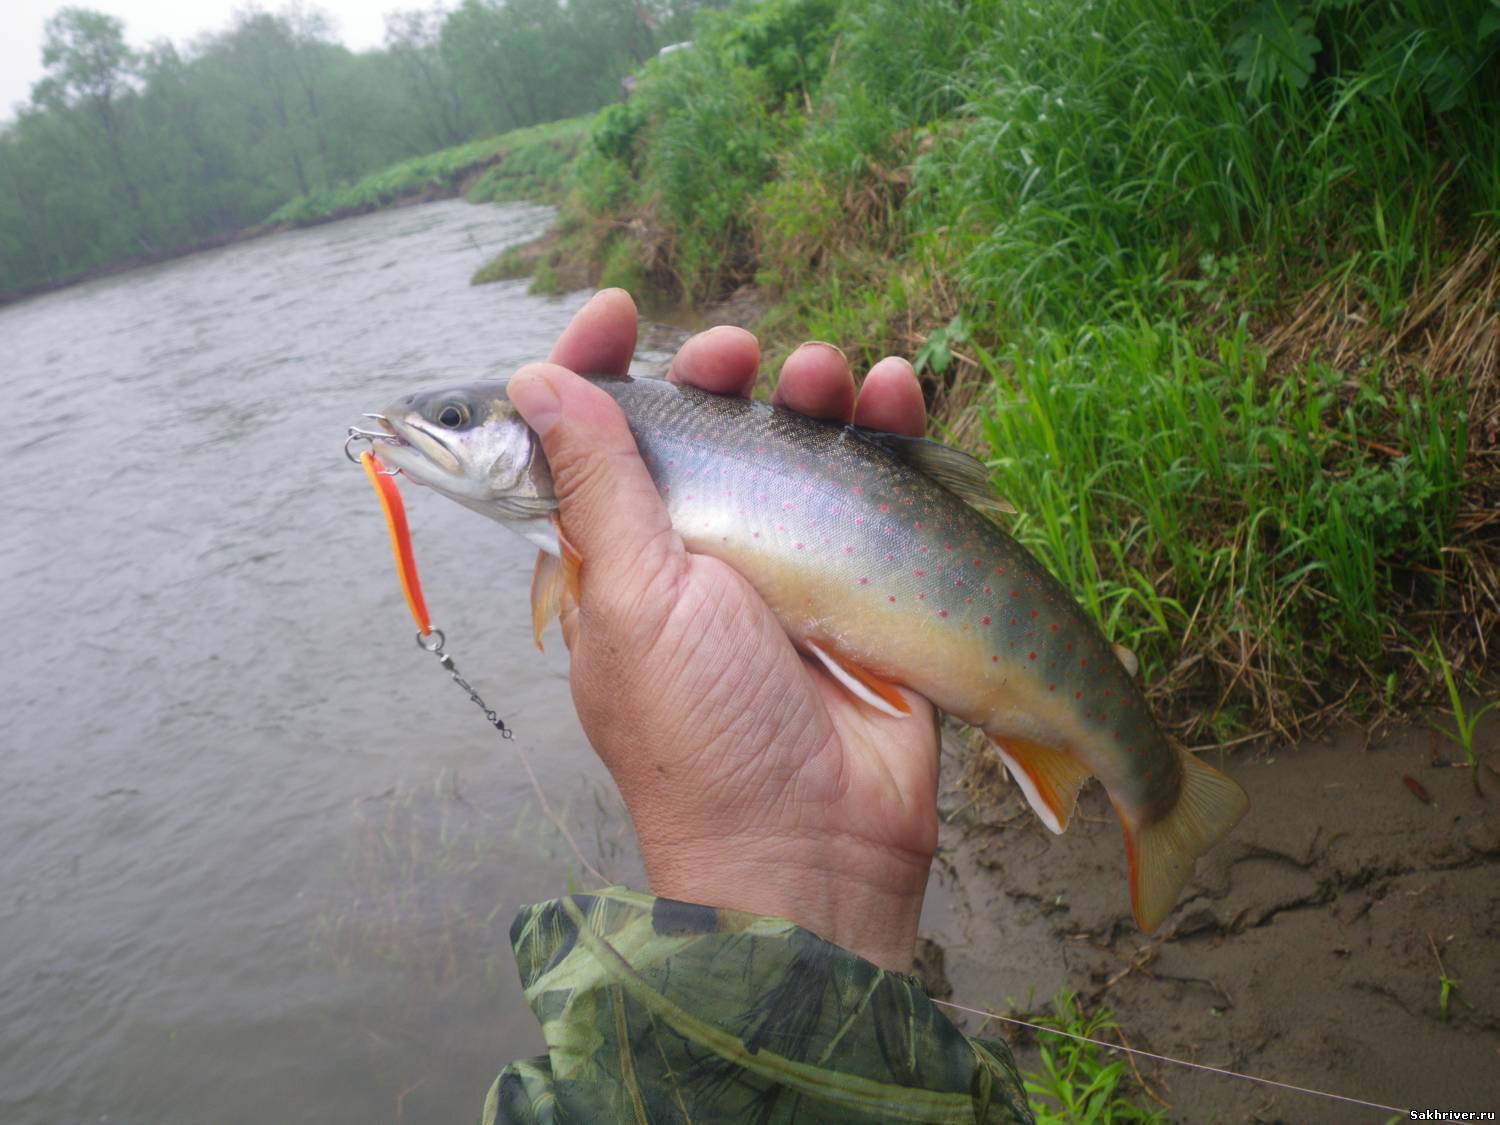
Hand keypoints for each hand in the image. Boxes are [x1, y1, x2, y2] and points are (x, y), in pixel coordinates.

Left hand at [506, 290, 937, 970]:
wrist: (815, 843)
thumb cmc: (701, 729)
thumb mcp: (633, 598)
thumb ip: (596, 483)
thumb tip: (536, 378)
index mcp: (618, 556)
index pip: (591, 442)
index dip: (592, 369)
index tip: (613, 311)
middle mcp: (697, 550)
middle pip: (702, 427)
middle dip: (714, 371)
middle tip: (735, 352)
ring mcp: (786, 562)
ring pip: (795, 443)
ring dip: (811, 390)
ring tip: (832, 374)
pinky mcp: (863, 577)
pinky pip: (877, 484)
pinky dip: (889, 432)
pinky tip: (896, 392)